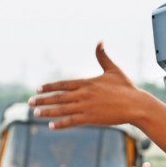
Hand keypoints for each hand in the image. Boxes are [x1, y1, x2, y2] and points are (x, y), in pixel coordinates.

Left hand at [29, 42, 145, 128]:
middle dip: (43, 99)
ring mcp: (86, 106)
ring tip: (35, 113)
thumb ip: (103, 56)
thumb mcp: (113, 69)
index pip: (63, 84)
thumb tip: (100, 41)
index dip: (49, 87)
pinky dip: (61, 123)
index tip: (38, 89)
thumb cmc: (126, 87)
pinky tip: (51, 126)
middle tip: (30, 102)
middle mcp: (83, 94)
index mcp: (87, 82)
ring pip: (62, 109)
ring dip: (47, 111)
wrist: (135, 104)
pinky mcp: (91, 118)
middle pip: (58, 97)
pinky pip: (72, 121)